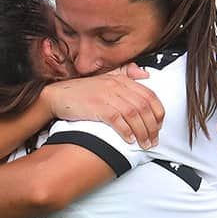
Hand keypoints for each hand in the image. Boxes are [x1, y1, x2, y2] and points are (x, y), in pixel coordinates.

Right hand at [44, 65, 162, 147]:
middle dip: (152, 126)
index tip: (159, 126)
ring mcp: (107, 96)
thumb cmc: (81, 91)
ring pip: (134, 115)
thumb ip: (126, 74)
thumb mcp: (105, 78)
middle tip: (153, 140)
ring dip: (142, 132)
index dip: (158, 112)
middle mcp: (117, 86)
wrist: (57, 95)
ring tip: (144, 144)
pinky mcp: (98, 107)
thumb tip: (146, 74)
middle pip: (144, 107)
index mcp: (122, 79)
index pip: (149, 95)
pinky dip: (126, 131)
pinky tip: (130, 140)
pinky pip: (118, 120)